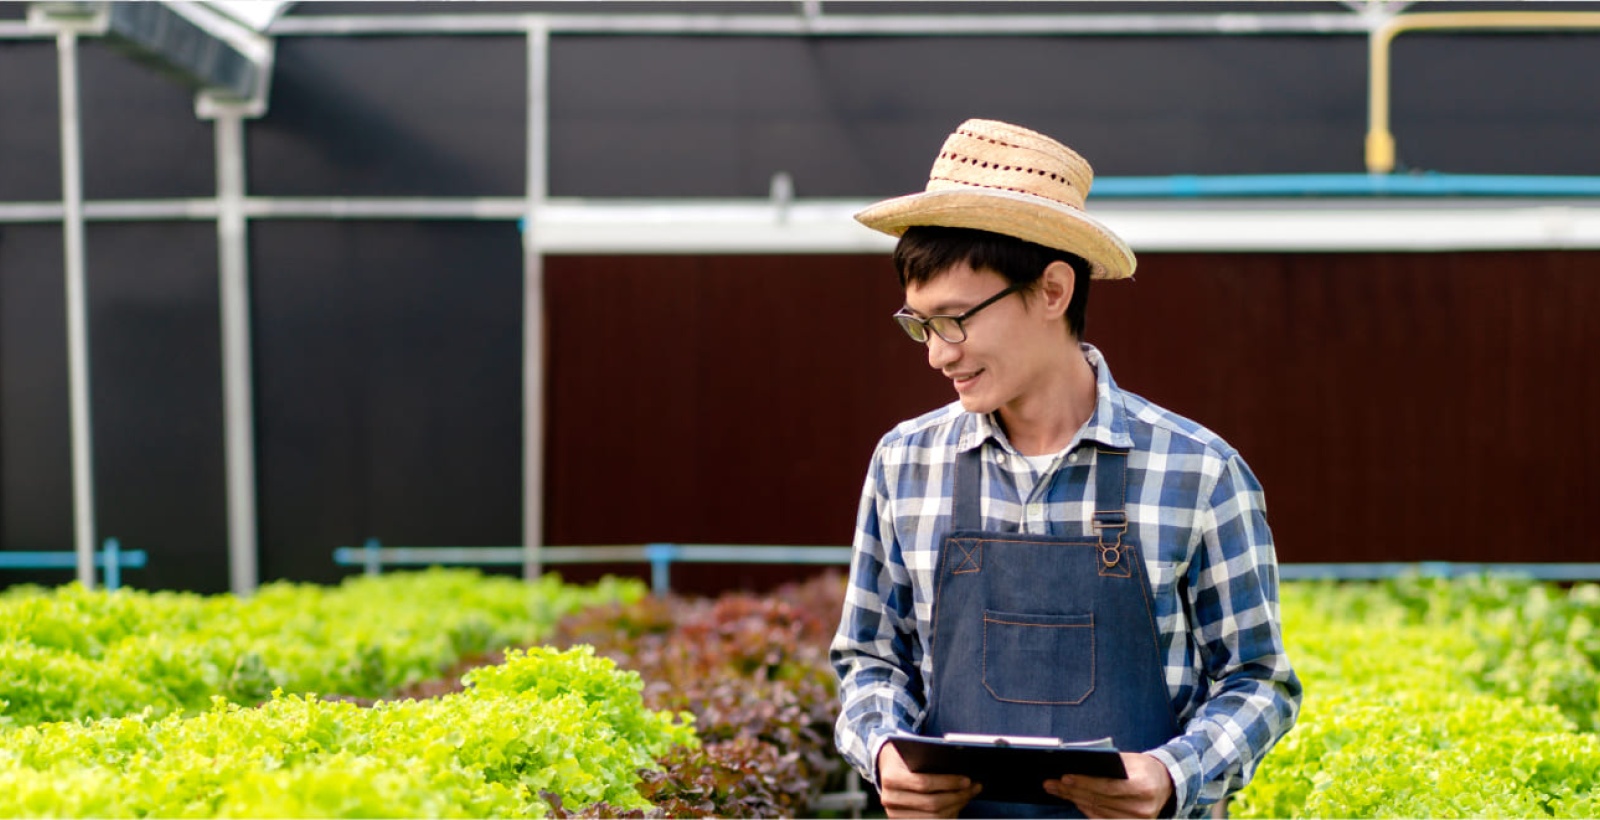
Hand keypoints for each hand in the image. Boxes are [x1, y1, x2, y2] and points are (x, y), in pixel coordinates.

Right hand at [876, 740, 983, 817]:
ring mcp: (895, 814)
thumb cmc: (904, 757)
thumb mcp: (912, 753)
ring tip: (969, 795)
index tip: (967, 780)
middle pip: (931, 804)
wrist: (885, 766)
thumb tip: (962, 774)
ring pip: (933, 817)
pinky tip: (958, 805)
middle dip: (957, 796)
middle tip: (974, 787)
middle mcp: (890, 799)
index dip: (948, 783)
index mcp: (891, 778)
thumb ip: (931, 761)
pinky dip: (947, 815)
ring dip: (956, 807)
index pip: (924, 783)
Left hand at [1043, 752, 1173, 818]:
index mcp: (1143, 785)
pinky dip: (1087, 810)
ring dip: (1075, 800)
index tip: (1064, 777)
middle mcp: (1142, 807)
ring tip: (1058, 790)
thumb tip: (1077, 763)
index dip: (1085, 783)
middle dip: (1072, 791)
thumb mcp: (1131, 760)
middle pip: (1099, 800)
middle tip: (1051, 784)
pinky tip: (1075, 800)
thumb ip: (1109, 763)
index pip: (1108, 786)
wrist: (1166, 784)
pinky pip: (1102, 819)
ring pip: (1098, 811)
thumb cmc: (1144, 768)